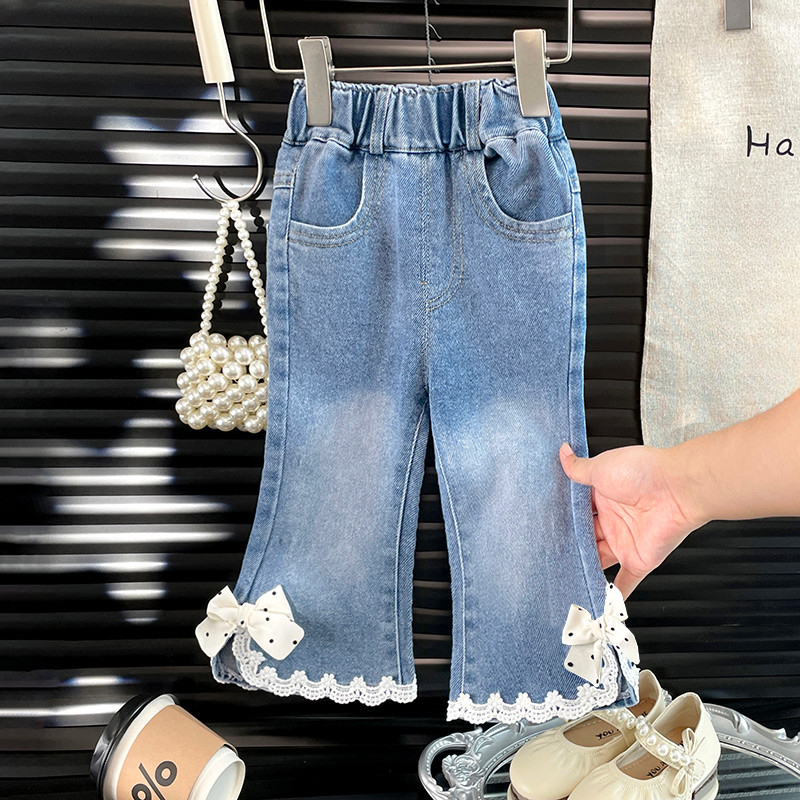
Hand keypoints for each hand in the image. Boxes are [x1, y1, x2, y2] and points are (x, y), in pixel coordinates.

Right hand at [559, 442, 704, 598]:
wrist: (676, 488)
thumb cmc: (642, 472)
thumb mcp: (601, 467)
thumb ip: (578, 469)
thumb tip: (563, 454)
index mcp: (603, 496)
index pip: (577, 511)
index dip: (562, 519)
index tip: (542, 526)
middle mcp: (613, 520)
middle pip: (585, 537)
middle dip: (569, 544)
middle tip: (546, 552)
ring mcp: (624, 541)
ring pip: (598, 559)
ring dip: (583, 566)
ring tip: (560, 575)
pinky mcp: (637, 559)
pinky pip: (625, 581)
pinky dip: (614, 594)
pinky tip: (601, 603)